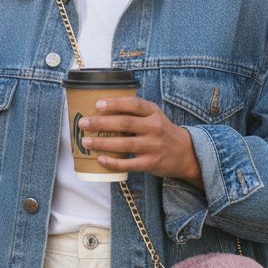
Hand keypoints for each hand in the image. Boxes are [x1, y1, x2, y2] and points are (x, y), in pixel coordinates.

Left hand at [79, 97, 202, 184]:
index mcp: (153, 112)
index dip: (115, 104)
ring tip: (86, 142)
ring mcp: (154, 146)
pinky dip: (113, 162)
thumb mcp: (153, 116)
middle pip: (125, 123)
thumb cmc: (160, 131)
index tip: (97, 105)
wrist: (184, 153)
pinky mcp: (151, 163)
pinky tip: (100, 160)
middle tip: (83, 123)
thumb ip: (133, 111)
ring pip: (124, 144)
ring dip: (103, 143)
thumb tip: (99, 108)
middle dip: (101, 123)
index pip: (134, 104)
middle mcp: (155, 127)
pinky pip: (129, 164)